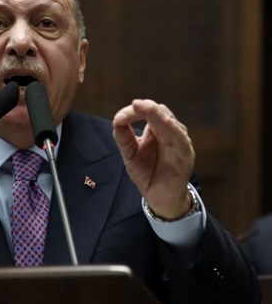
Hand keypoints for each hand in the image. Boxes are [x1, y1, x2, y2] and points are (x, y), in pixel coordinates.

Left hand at [112, 99, 194, 219]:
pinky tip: (165, 123)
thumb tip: (117, 118)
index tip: (120, 117)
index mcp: (157, 130)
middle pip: (161, 113)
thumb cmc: (147, 173)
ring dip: (158, 115)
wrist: (159, 198)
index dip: (136, 111)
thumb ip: (123, 136)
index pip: (149, 112)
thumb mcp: (130, 153)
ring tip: (146, 108)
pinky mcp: (185, 155)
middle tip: (135, 104)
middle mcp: (170, 133)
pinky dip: (173, 130)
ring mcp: (179, 143)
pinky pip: (181, 140)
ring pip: (171, 123)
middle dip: (148, 108)